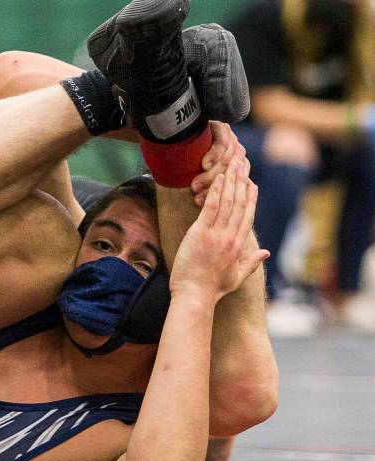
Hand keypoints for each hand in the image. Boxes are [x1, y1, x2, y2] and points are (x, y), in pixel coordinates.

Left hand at [171, 159, 268, 301]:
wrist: (195, 295)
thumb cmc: (213, 289)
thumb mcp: (237, 276)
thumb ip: (252, 262)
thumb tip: (266, 253)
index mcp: (239, 246)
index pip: (247, 216)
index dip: (250, 198)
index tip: (252, 184)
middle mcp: (231, 237)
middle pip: (239, 204)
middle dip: (242, 183)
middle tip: (242, 165)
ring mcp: (217, 234)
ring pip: (227, 202)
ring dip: (230, 181)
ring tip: (232, 164)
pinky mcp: (201, 233)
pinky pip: (211, 207)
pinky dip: (216, 191)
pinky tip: (219, 178)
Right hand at [189, 122, 246, 207]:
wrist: (183, 130)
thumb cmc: (188, 158)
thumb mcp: (198, 175)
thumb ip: (207, 186)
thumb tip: (202, 205)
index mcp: (237, 167)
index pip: (234, 184)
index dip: (217, 195)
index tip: (200, 204)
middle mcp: (238, 154)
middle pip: (232, 174)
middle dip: (212, 187)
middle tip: (195, 194)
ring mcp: (232, 140)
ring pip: (227, 161)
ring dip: (210, 175)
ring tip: (195, 184)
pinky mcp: (224, 129)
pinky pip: (224, 144)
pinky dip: (214, 156)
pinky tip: (204, 165)